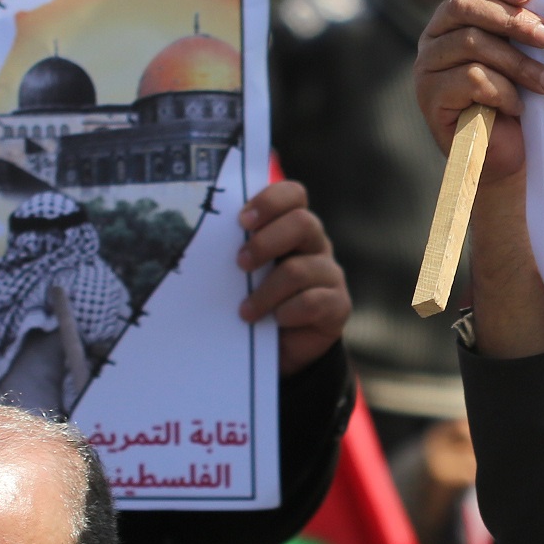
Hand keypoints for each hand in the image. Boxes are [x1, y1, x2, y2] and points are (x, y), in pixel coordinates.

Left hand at [236, 180, 348, 373]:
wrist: (279, 348)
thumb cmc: (257, 299)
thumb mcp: (246, 272)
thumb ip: (239, 250)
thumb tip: (205, 237)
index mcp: (293, 227)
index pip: (294, 195)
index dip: (270, 201)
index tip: (242, 220)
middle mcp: (316, 245)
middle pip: (302, 223)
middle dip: (266, 242)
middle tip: (240, 263)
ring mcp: (330, 274)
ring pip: (299, 269)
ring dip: (266, 292)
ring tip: (246, 311)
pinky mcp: (338, 304)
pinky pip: (312, 302)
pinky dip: (286, 312)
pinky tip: (274, 321)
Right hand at [414, 0, 543, 183]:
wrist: (507, 155)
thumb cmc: (520, 98)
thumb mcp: (523, 53)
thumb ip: (522, 24)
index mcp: (455, 14)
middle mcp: (434, 34)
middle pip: (465, 5)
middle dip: (513, 19)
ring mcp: (427, 65)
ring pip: (471, 43)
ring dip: (518, 63)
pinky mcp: (429, 96)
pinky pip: (470, 78)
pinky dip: (502, 91)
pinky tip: (517, 106)